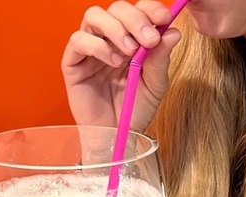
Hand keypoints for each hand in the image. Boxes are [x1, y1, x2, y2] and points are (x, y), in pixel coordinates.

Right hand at [62, 1, 182, 131]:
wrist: (117, 135)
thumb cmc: (134, 109)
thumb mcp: (155, 84)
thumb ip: (161, 58)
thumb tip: (172, 31)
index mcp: (132, 38)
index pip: (138, 10)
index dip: (150, 8)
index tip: (165, 18)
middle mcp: (110, 39)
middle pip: (116, 8)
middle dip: (136, 19)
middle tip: (149, 39)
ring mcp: (90, 49)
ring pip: (94, 16)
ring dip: (116, 29)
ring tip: (130, 52)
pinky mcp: (73, 63)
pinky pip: (78, 40)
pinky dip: (98, 46)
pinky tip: (113, 62)